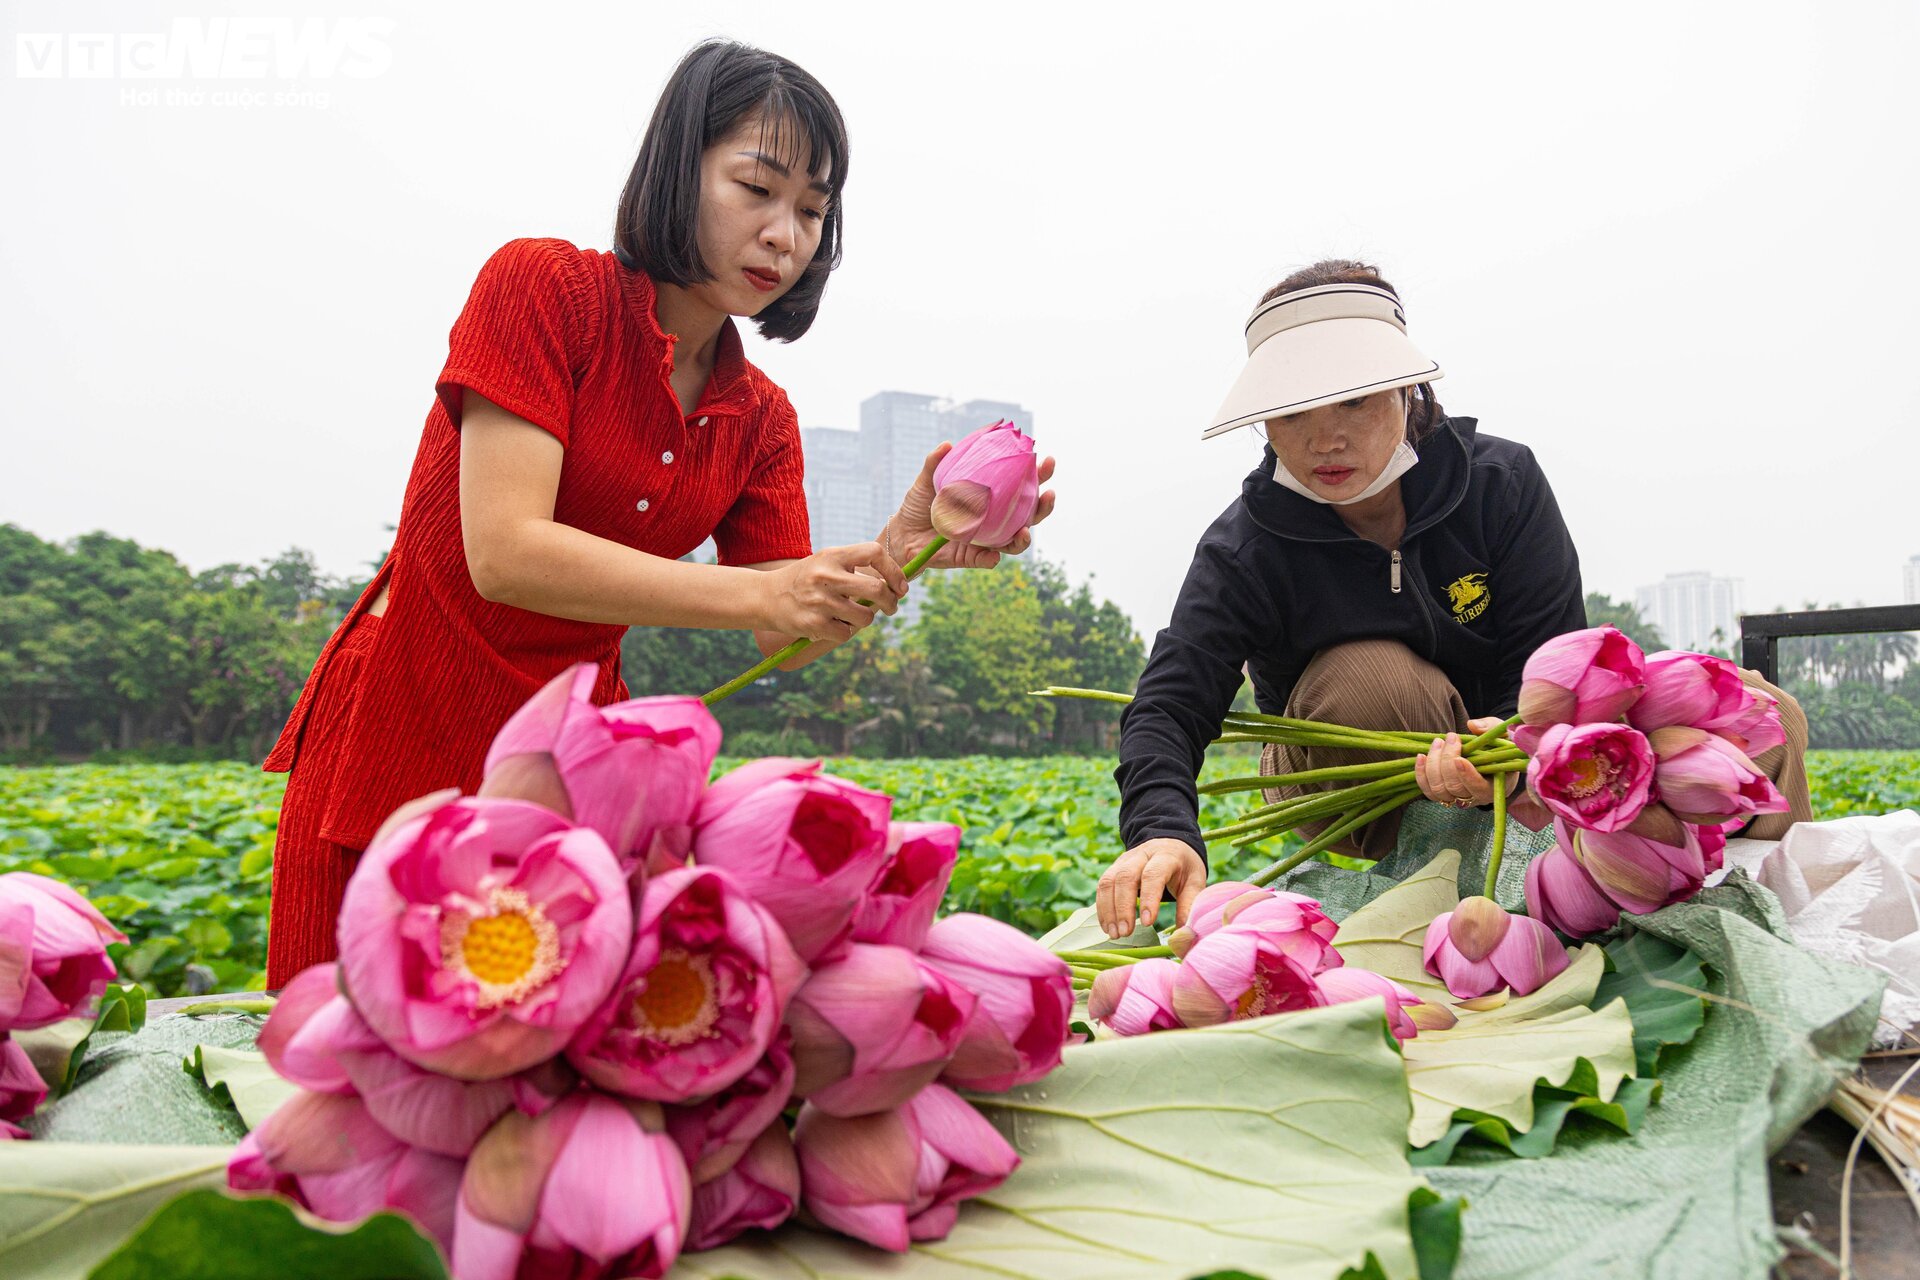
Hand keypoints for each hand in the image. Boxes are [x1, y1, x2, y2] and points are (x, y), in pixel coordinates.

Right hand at [759, 543, 906, 639]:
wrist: (765, 597)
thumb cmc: (805, 580)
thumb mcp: (826, 563)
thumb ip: (854, 569)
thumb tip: (894, 586)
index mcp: (832, 555)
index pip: (874, 553)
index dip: (894, 570)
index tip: (900, 586)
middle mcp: (826, 576)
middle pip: (876, 589)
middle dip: (890, 602)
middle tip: (890, 607)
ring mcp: (820, 601)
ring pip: (865, 617)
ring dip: (865, 620)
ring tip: (851, 616)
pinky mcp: (814, 624)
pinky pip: (847, 634)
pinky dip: (845, 633)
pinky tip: (832, 626)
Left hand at [885, 443, 1057, 569]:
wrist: (901, 533)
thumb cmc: (919, 504)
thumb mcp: (927, 480)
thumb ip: (937, 462)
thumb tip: (949, 444)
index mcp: (991, 498)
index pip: (1021, 486)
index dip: (1039, 475)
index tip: (1047, 460)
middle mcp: (994, 520)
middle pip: (1028, 515)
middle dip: (1044, 505)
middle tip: (1050, 492)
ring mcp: (985, 540)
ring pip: (1014, 542)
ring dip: (1025, 537)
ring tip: (1026, 530)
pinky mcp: (971, 558)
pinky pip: (986, 561)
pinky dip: (991, 559)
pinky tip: (993, 555)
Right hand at [1096, 838, 1204, 938]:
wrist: (1170, 845)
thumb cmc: (1184, 868)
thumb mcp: (1195, 882)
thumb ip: (1189, 906)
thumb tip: (1183, 935)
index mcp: (1165, 856)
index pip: (1153, 875)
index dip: (1148, 898)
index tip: (1147, 923)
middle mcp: (1141, 855)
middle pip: (1125, 877)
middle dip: (1123, 907)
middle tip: (1126, 933)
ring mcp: (1124, 860)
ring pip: (1109, 881)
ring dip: (1109, 910)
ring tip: (1115, 934)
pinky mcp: (1114, 868)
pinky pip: (1102, 887)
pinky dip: (1102, 908)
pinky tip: (1107, 927)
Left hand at [1415, 725, 1503, 807]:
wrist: (1493, 760)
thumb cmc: (1501, 747)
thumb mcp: (1503, 734)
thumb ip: (1490, 728)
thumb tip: (1472, 725)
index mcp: (1494, 787)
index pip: (1478, 788)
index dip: (1467, 775)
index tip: (1458, 758)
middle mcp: (1475, 798)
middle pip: (1454, 787)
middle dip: (1447, 761)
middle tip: (1450, 737)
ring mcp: (1457, 798)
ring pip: (1438, 790)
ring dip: (1433, 765)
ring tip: (1438, 742)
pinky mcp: (1443, 794)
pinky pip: (1428, 790)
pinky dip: (1421, 774)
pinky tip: (1421, 756)